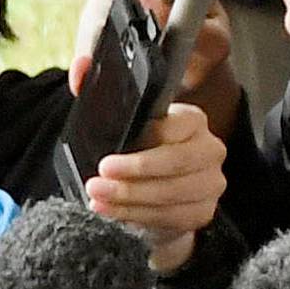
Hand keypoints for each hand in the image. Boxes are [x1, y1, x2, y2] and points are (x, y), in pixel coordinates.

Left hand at [84, 98, 226, 272]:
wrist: (157, 185)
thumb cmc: (138, 146)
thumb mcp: (123, 121)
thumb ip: (100, 93)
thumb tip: (78, 71)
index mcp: (192, 120)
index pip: (173, 129)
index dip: (141, 147)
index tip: (106, 162)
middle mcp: (209, 149)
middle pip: (175, 163)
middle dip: (133, 176)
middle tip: (97, 183)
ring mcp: (211, 183)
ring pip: (172, 194)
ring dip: (130, 200)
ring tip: (98, 199)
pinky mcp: (204, 211)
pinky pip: (172, 217)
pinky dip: (139, 216)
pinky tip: (115, 213)